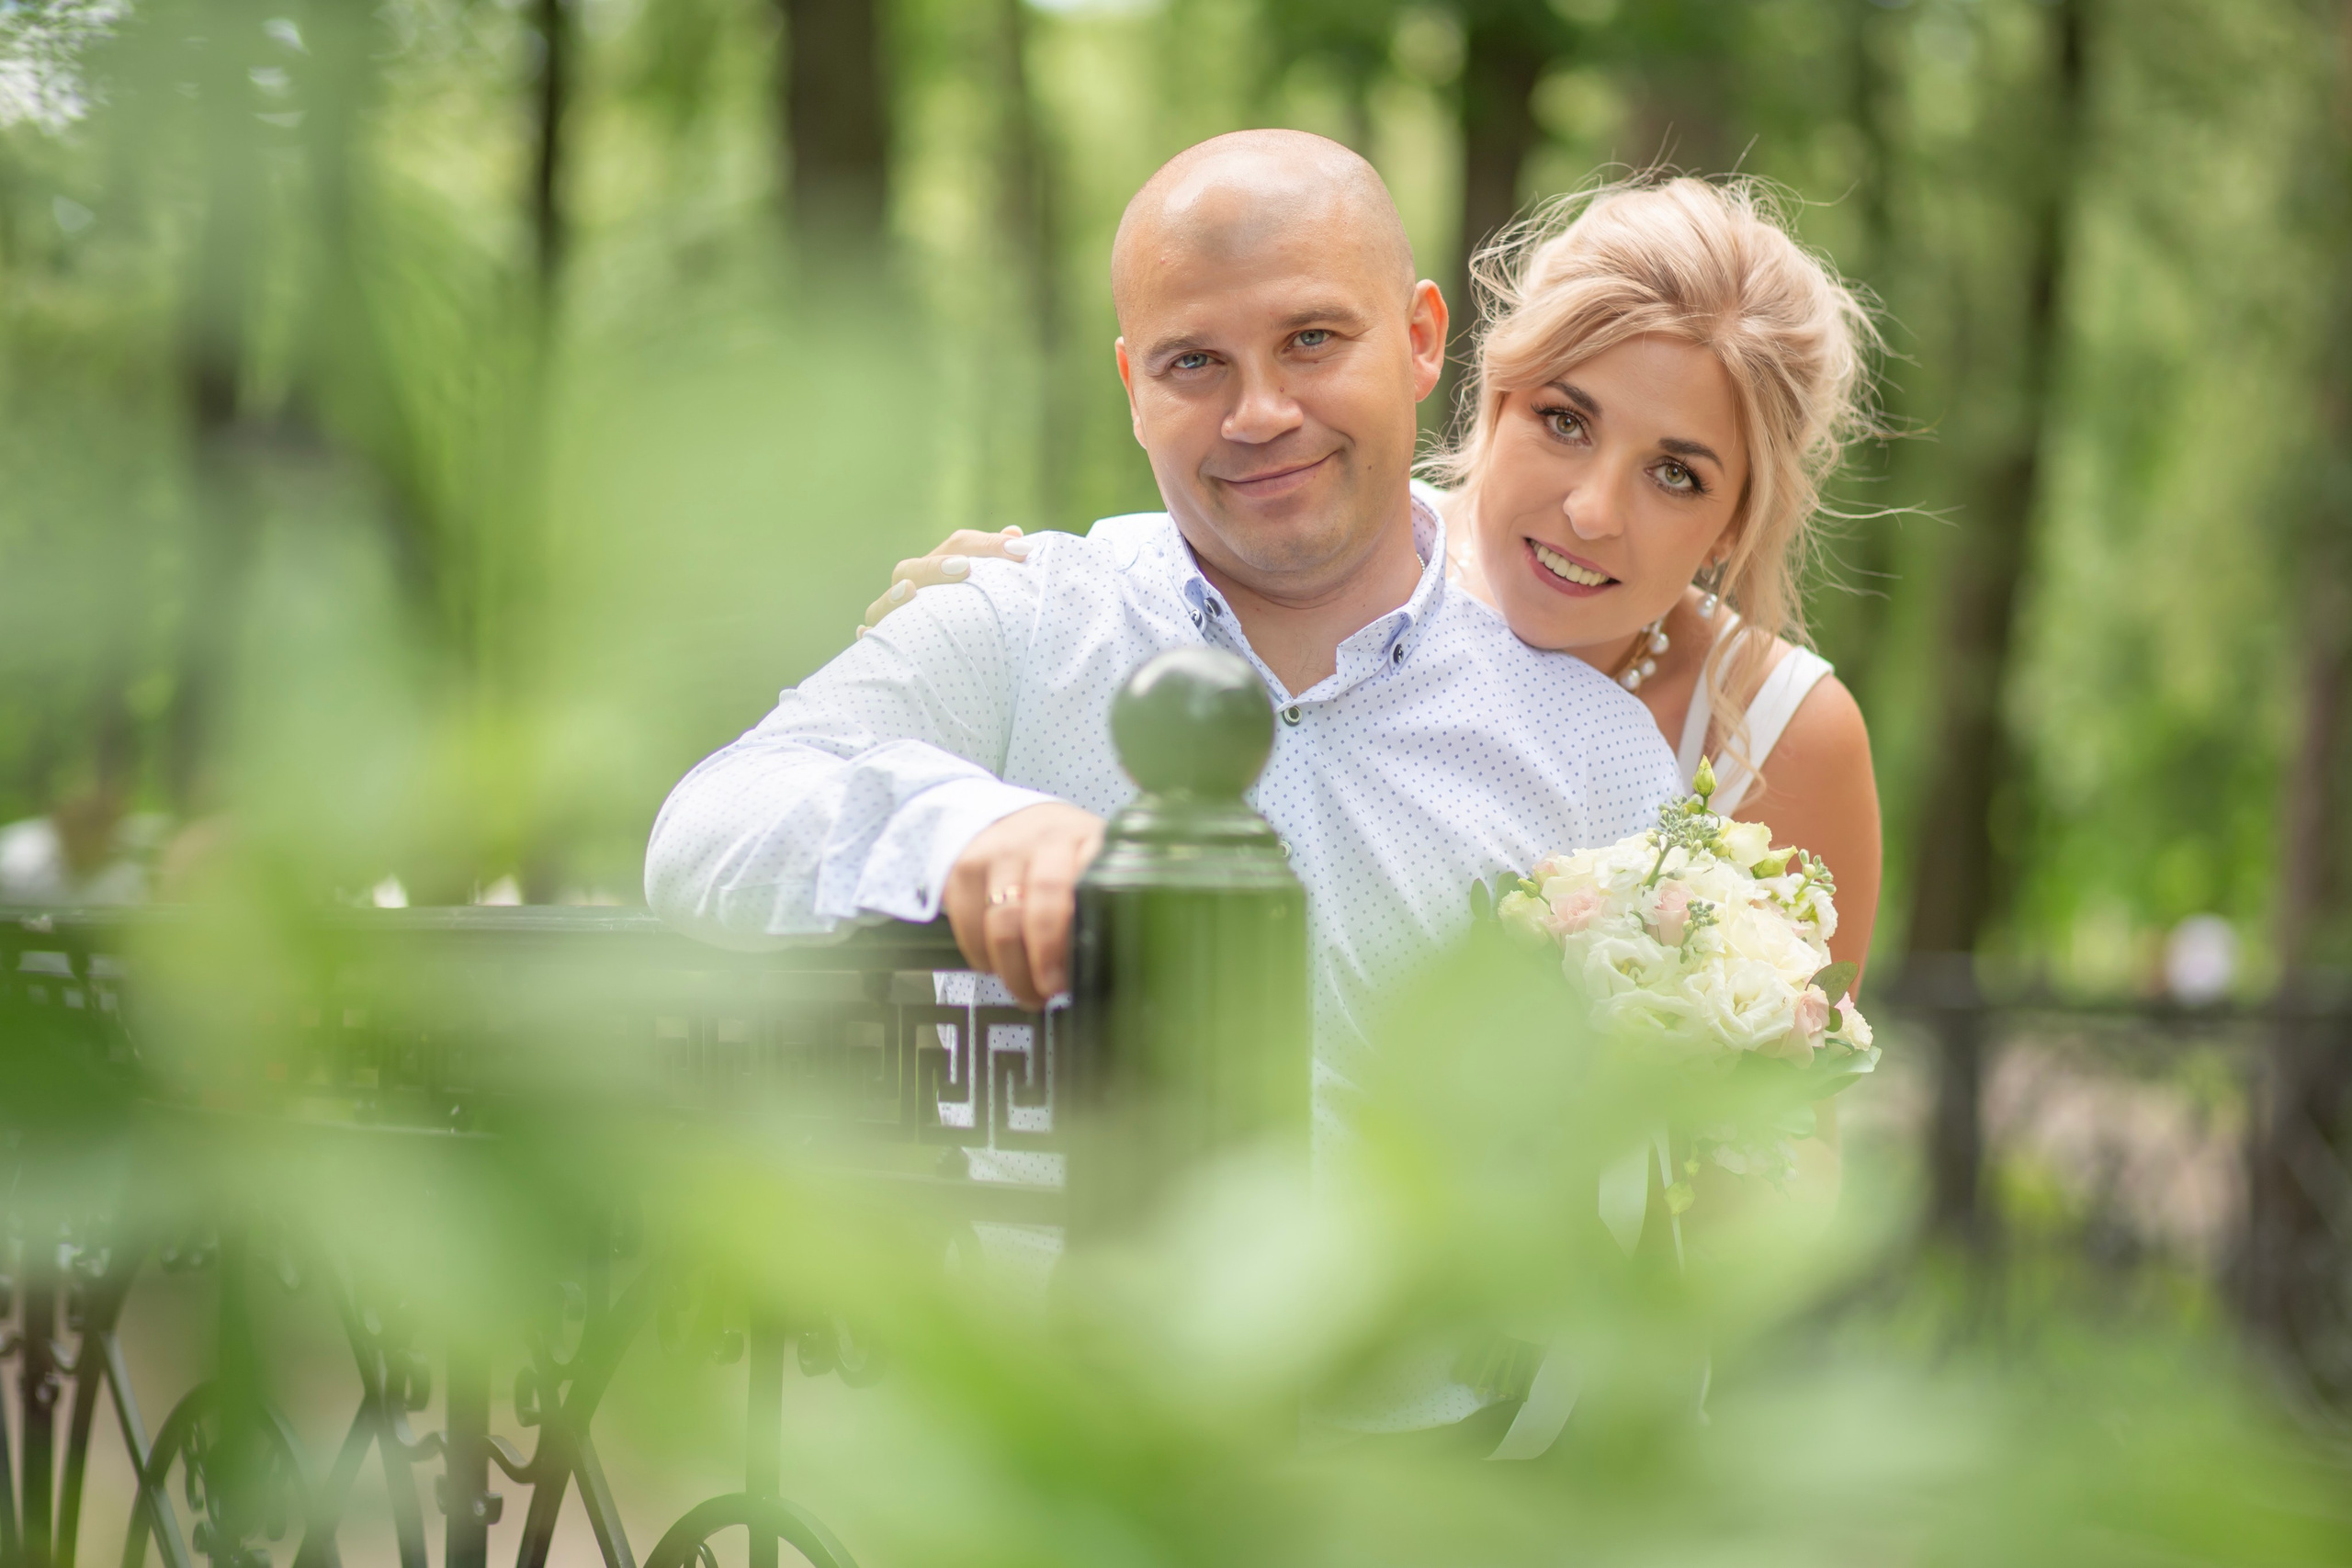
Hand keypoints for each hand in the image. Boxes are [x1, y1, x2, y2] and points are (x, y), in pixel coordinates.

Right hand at [859, 527, 1033, 633]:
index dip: (989, 545)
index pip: (960, 545)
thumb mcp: (996, 592)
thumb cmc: (984, 617)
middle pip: (914, 568)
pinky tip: (868, 631)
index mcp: (943, 566)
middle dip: (937, 566)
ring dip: (894, 597)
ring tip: (909, 592)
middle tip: (964, 568)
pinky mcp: (887, 641)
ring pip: (884, 602)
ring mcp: (895, 614)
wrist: (961, 661)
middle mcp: (915, 585)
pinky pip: (872, 635)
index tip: (1022, 551)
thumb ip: (1002, 564)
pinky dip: (869, 632)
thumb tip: (1015, 533)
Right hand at [943, 802, 1105, 1007]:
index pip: (1087, 887)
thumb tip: (1111, 970)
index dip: (1078, 935)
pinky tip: (998, 965)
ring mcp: (1003, 850)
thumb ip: (1103, 909)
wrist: (1014, 822)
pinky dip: (982, 955)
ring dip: (1013, 969)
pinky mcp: (967, 867)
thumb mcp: (1093, 871)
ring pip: (1002, 921)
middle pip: (1043, 903)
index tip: (1075, 974)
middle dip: (1044, 958)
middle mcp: (1046, 839)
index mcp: (1090, 843)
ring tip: (1027, 991)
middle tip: (1048, 991)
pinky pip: (970, 924)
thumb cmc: (1063, 860)